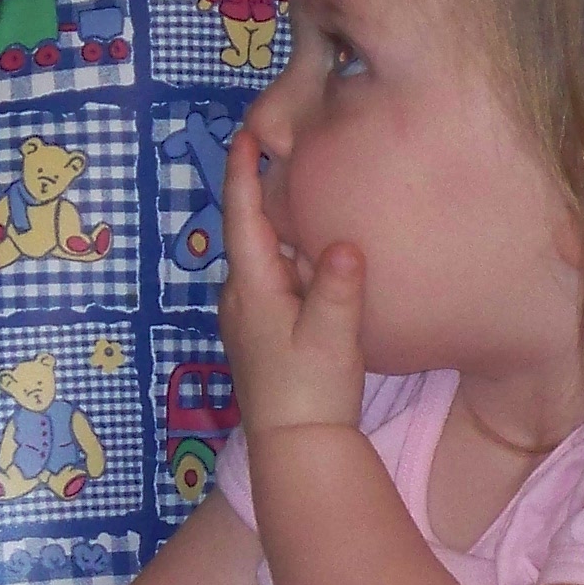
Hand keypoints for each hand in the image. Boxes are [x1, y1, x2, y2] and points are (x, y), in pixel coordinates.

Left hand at [220, 121, 365, 436]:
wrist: (296, 450)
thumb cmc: (312, 392)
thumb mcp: (332, 338)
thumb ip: (337, 289)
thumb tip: (344, 244)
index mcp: (252, 288)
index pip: (242, 217)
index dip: (243, 173)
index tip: (247, 133)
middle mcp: (239, 298)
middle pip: (250, 234)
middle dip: (265, 194)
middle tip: (290, 155)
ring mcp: (246, 320)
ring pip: (262, 260)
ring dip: (279, 230)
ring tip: (308, 200)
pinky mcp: (259, 338)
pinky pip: (270, 283)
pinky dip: (287, 261)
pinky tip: (312, 261)